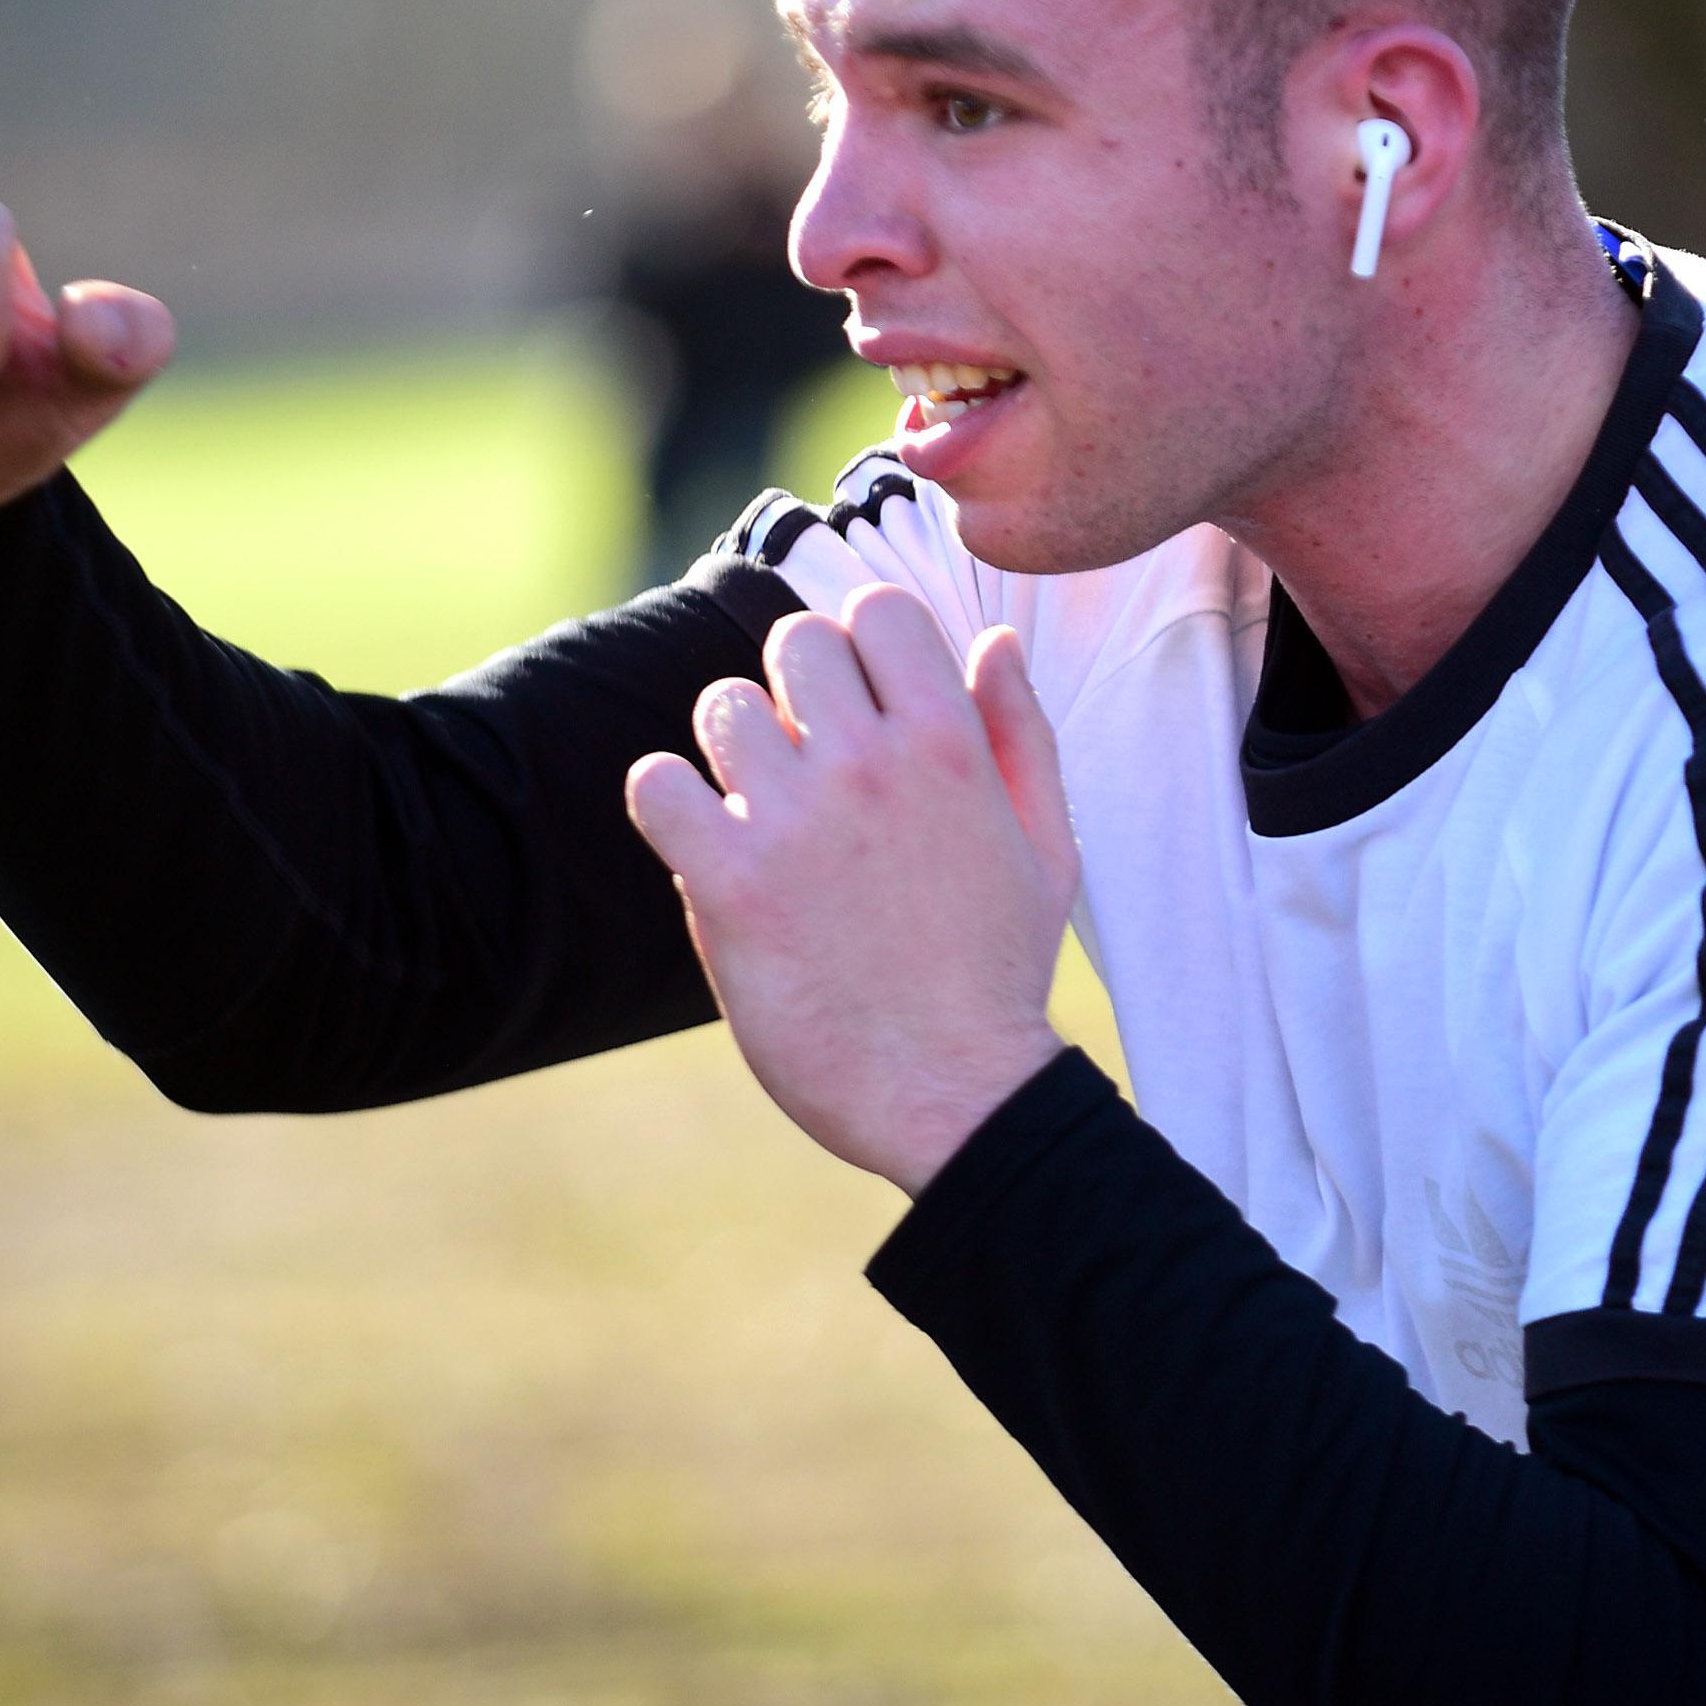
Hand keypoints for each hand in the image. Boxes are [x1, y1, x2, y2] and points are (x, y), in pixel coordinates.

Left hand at [625, 590, 1078, 1192]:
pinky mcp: (730, 882)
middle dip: (793, 691)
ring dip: (733, 753)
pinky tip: (707, 846)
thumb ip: (1019, 732)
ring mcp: (796, 819)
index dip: (863, 648)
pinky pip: (657, 785)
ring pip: (720, 707)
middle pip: (794, 643)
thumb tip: (994, 641)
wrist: (954, 1095)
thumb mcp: (1048, 845)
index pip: (879, 610)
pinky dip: (669, 805)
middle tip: (806, 764)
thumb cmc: (1001, 972)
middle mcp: (871, 762)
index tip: (861, 705)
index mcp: (951, 743)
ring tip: (759, 814)